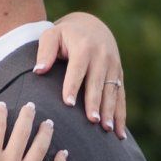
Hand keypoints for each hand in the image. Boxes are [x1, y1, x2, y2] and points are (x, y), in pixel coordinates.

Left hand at [35, 12, 126, 135]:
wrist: (92, 26)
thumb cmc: (65, 35)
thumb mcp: (51, 35)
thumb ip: (45, 51)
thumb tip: (38, 70)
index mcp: (84, 47)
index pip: (77, 69)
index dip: (72, 85)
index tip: (68, 103)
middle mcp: (102, 56)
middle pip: (97, 82)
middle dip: (95, 102)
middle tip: (92, 121)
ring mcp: (113, 66)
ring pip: (112, 91)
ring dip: (110, 111)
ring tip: (106, 129)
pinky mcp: (119, 75)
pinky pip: (121, 96)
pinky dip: (120, 115)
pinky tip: (119, 133)